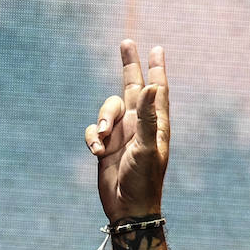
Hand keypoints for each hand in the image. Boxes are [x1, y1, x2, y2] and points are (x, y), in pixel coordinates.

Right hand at [84, 40, 169, 221]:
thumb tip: (153, 86)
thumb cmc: (144, 180)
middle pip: (132, 87)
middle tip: (126, 42)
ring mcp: (122, 134)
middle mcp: (140, 125)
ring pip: (107, 109)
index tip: (157, 48)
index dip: (157, 69)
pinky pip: (93, 131)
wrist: (128, 208)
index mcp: (156, 124)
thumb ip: (149, 117)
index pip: (157, 90)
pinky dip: (92, 138)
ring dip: (101, 119)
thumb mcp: (147, 147)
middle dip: (129, 65)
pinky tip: (98, 153)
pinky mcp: (106, 146)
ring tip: (103, 140)